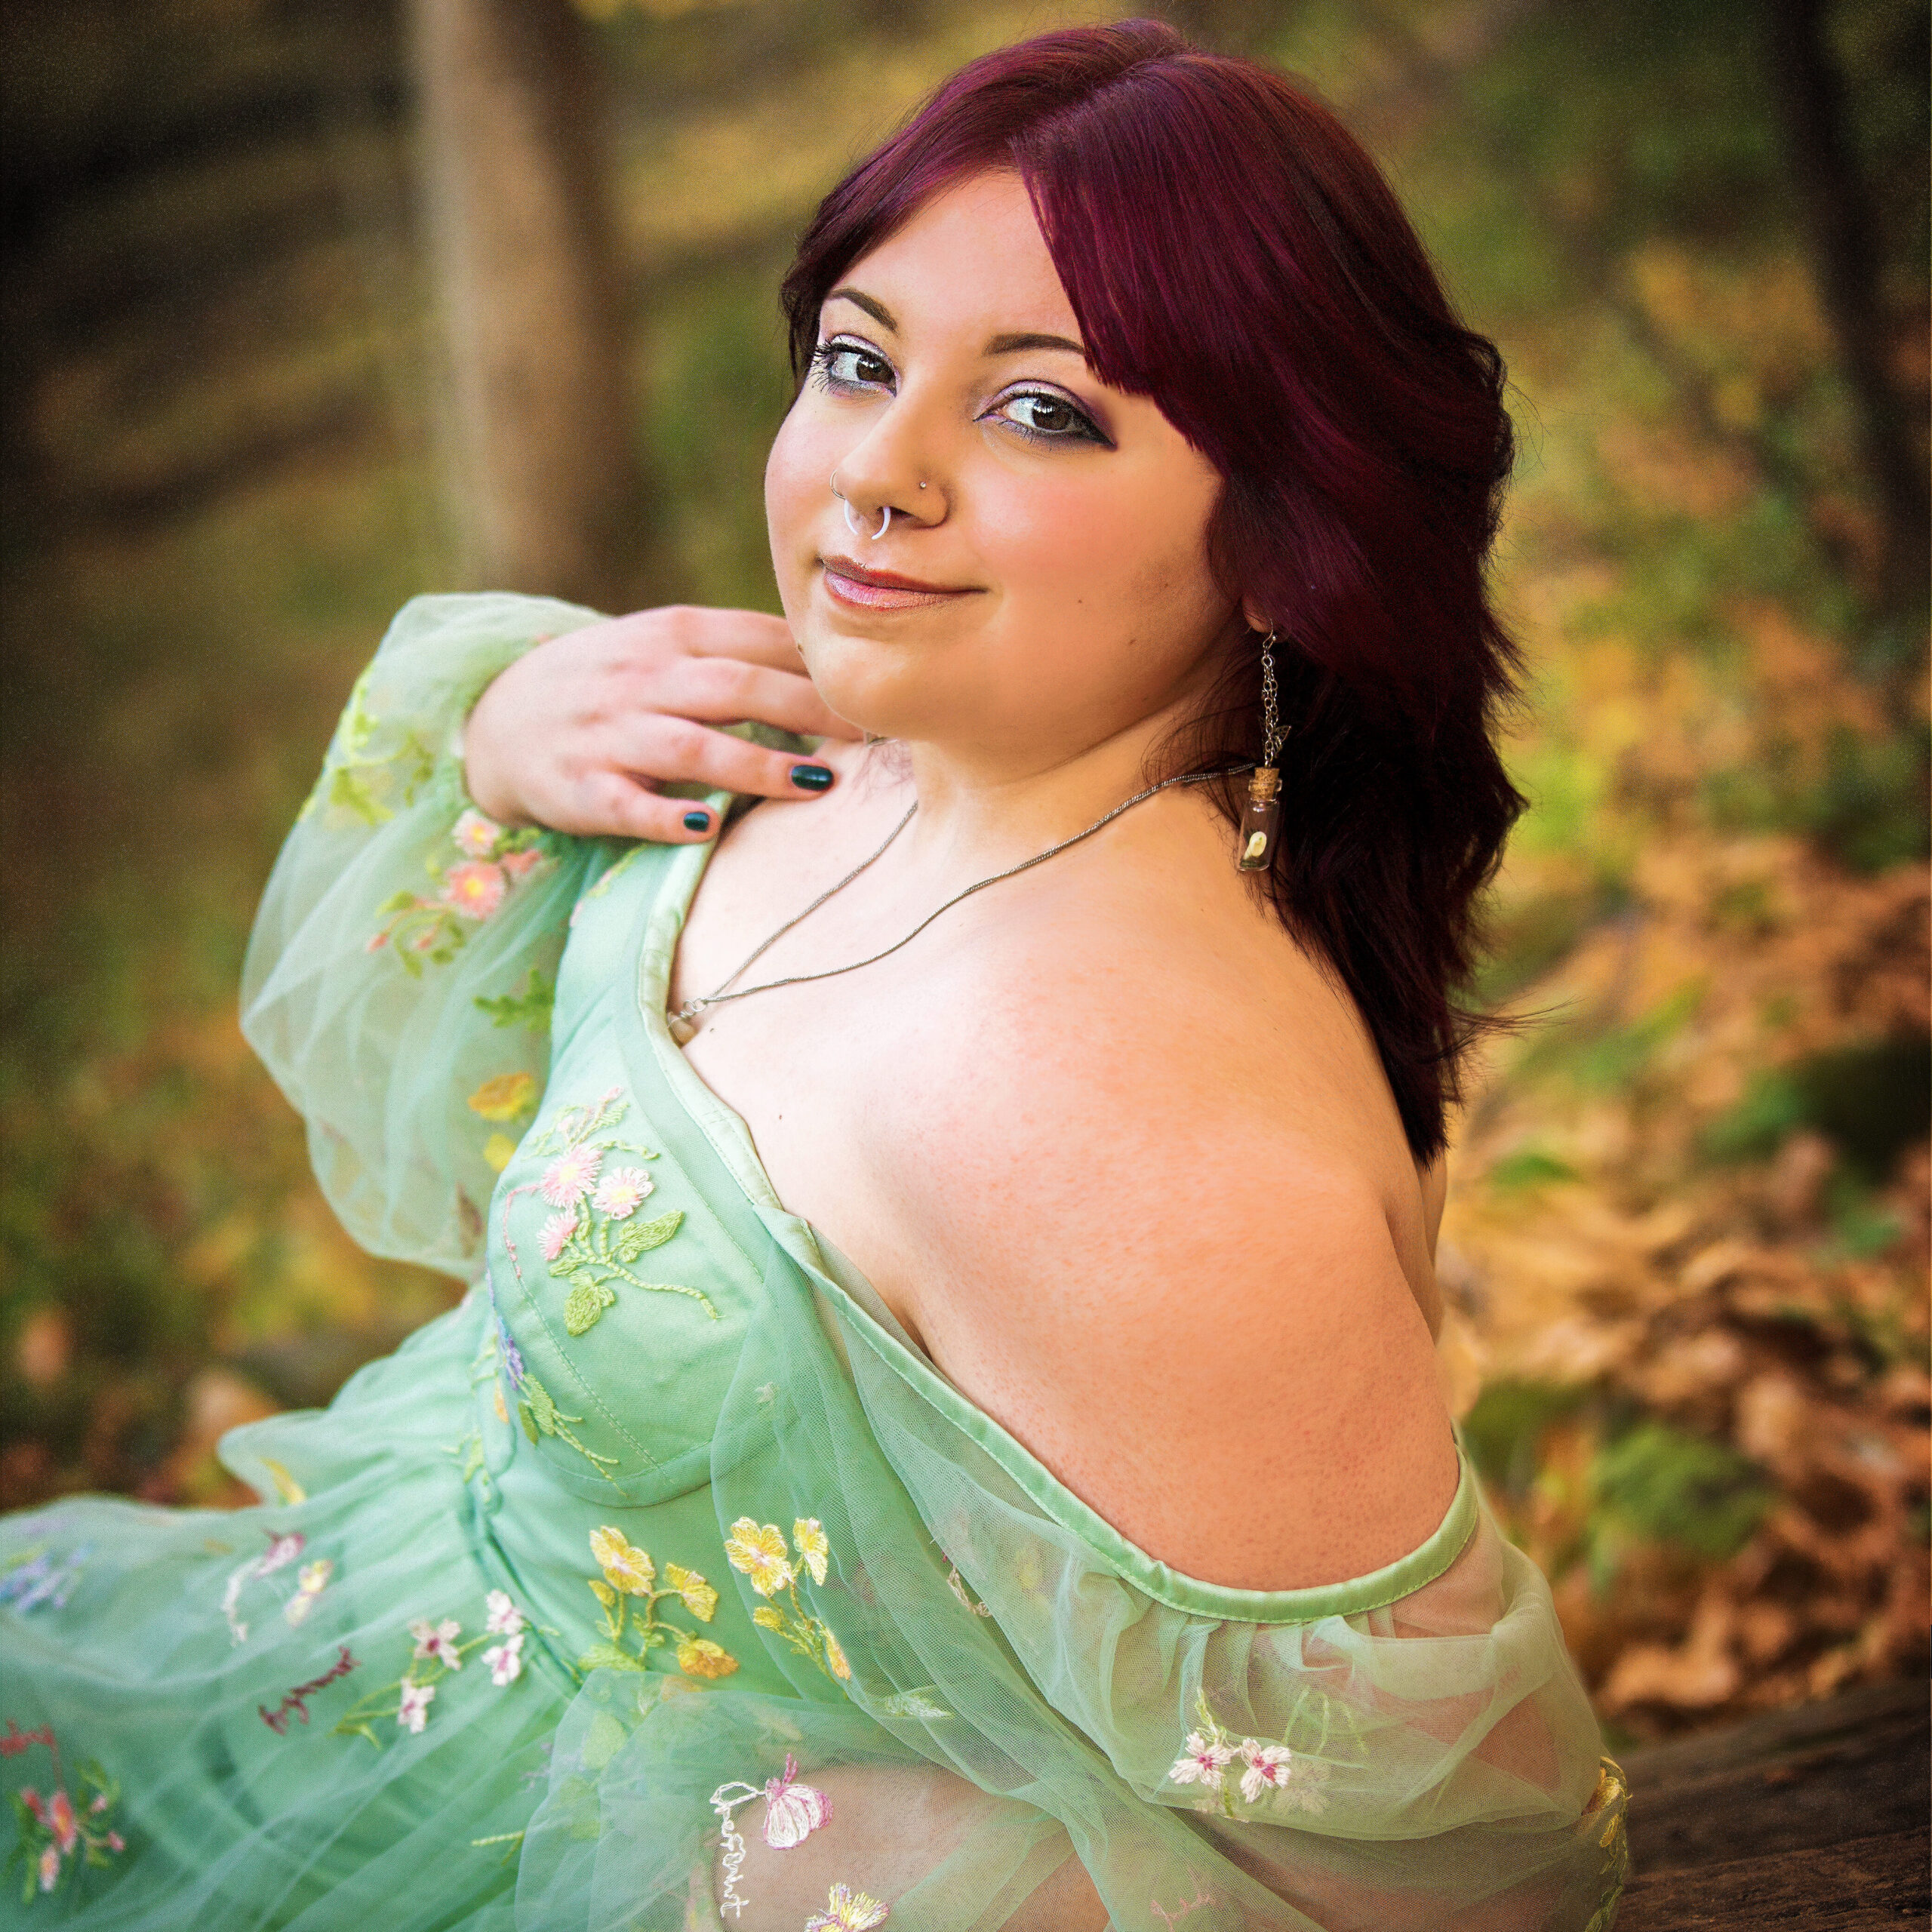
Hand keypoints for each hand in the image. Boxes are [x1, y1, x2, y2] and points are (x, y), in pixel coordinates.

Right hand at [461, 605, 860, 841]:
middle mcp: (641, 679)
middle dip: (808, 709)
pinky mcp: (581, 789)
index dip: (817, 663)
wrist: (495, 718)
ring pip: (691, 745)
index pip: (755, 639)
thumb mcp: (662, 646)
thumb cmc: (609, 684)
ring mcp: (608, 734)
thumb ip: (736, 648)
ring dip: (757, 764)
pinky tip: (706, 827)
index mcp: (670, 635)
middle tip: (869, 736)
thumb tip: (832, 661)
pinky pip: (627, 803)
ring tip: (816, 782)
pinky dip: (665, 816)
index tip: (873, 687)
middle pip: (736, 687)